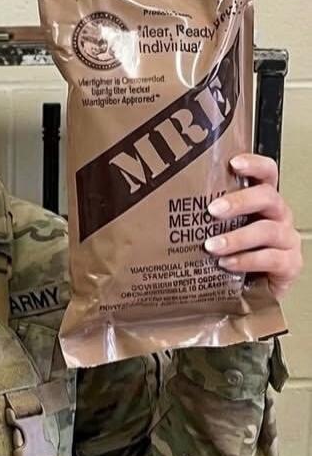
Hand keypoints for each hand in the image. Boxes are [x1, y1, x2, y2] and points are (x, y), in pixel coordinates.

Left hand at [203, 153, 301, 300]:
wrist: (249, 291)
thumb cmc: (231, 255)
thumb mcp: (219, 230)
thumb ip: (206, 217)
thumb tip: (164, 206)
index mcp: (262, 202)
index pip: (267, 173)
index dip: (254, 164)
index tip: (233, 163)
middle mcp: (278, 215)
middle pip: (267, 197)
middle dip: (239, 201)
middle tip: (213, 210)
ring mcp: (286, 239)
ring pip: (267, 230)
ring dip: (236, 237)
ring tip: (211, 246)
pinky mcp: (290, 264)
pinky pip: (271, 259)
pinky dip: (246, 260)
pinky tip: (227, 264)